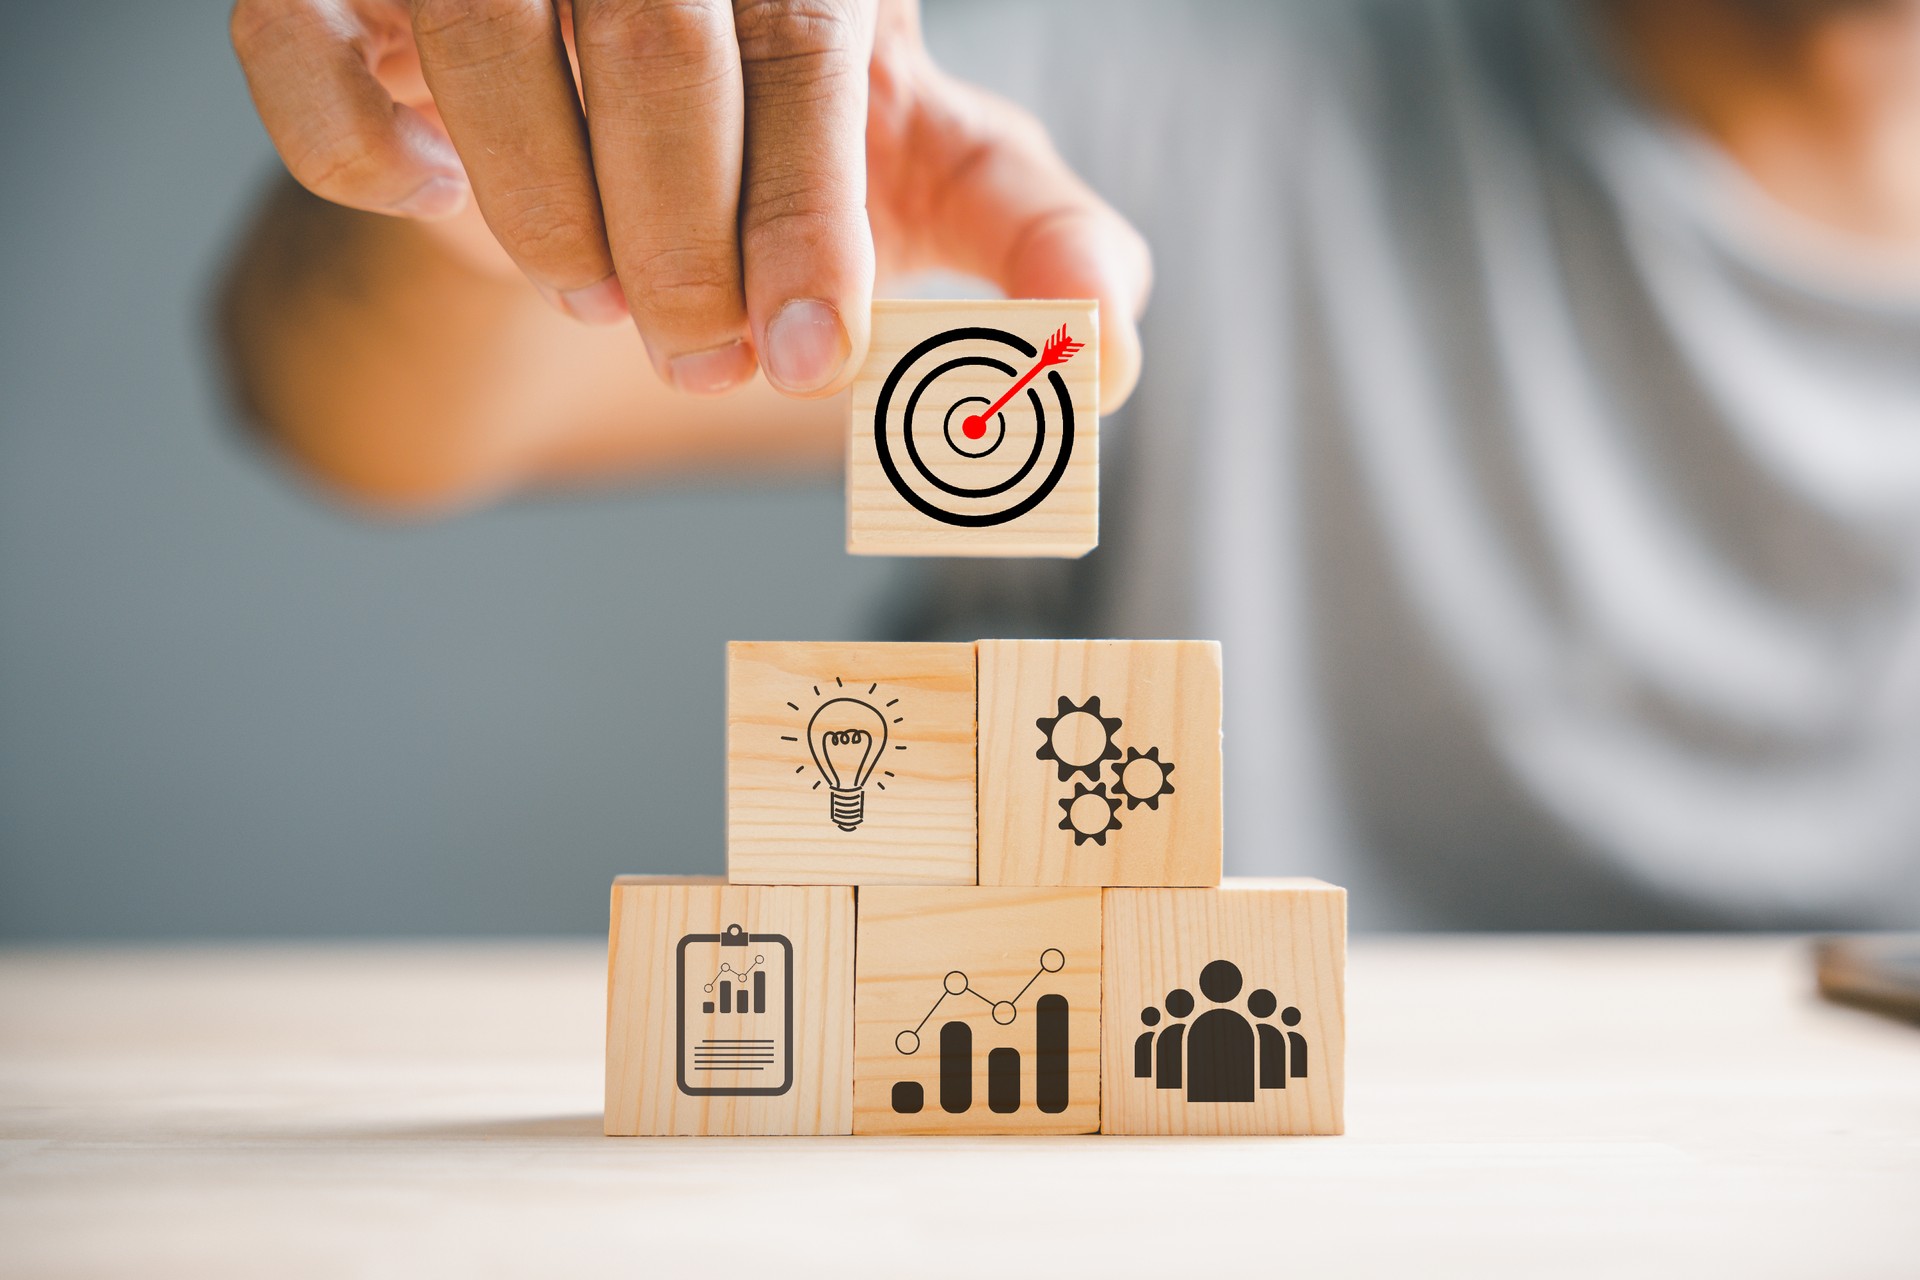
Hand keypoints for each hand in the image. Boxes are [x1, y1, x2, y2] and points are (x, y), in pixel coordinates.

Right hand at [228, 0, 1149, 405]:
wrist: (610, 144)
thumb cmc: (784, 152)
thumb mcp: (922, 180)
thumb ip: (1026, 239)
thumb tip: (1109, 337)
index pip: (805, 48)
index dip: (809, 219)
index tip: (809, 363)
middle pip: (655, 48)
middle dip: (686, 249)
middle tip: (706, 361)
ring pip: (480, 45)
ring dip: (551, 221)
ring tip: (601, 290)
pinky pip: (302, 54)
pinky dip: (365, 157)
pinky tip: (439, 195)